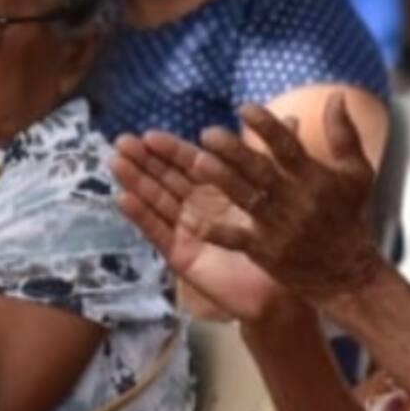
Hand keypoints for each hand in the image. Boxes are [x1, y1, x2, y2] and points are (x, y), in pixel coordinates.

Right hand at [112, 132, 288, 322]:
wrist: (283, 292)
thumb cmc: (282, 245)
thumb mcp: (280, 196)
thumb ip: (276, 158)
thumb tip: (294, 118)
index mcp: (217, 191)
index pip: (189, 164)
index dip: (169, 149)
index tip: (149, 134)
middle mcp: (197, 208)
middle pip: (165, 179)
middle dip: (143, 160)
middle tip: (121, 141)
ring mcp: (186, 232)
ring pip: (156, 201)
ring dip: (135, 181)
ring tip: (115, 161)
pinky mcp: (181, 256)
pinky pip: (158, 232)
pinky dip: (140, 215)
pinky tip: (123, 198)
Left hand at [186, 96, 380, 306]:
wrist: (348, 273)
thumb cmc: (349, 216)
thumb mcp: (356, 173)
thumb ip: (344, 134)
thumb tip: (336, 94)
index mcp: (315, 177)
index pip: (288, 146)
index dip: (267, 126)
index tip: (243, 108)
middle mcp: (296, 199)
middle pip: (261, 170)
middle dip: (234, 151)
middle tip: (207, 133)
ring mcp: (280, 226)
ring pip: (246, 199)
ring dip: (222, 180)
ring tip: (196, 162)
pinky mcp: (267, 251)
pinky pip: (238, 240)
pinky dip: (217, 232)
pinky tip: (193, 223)